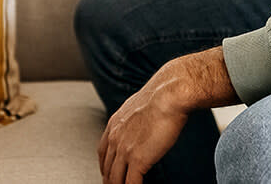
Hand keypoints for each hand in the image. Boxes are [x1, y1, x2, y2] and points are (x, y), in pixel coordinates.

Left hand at [97, 69, 189, 183]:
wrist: (168, 95)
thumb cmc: (161, 97)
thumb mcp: (139, 106)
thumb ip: (136, 120)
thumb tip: (143, 124)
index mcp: (113, 124)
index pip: (102, 152)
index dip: (105, 166)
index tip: (108, 174)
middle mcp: (114, 138)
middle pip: (107, 168)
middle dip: (110, 181)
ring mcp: (124, 149)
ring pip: (115, 179)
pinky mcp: (138, 159)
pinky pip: (131, 183)